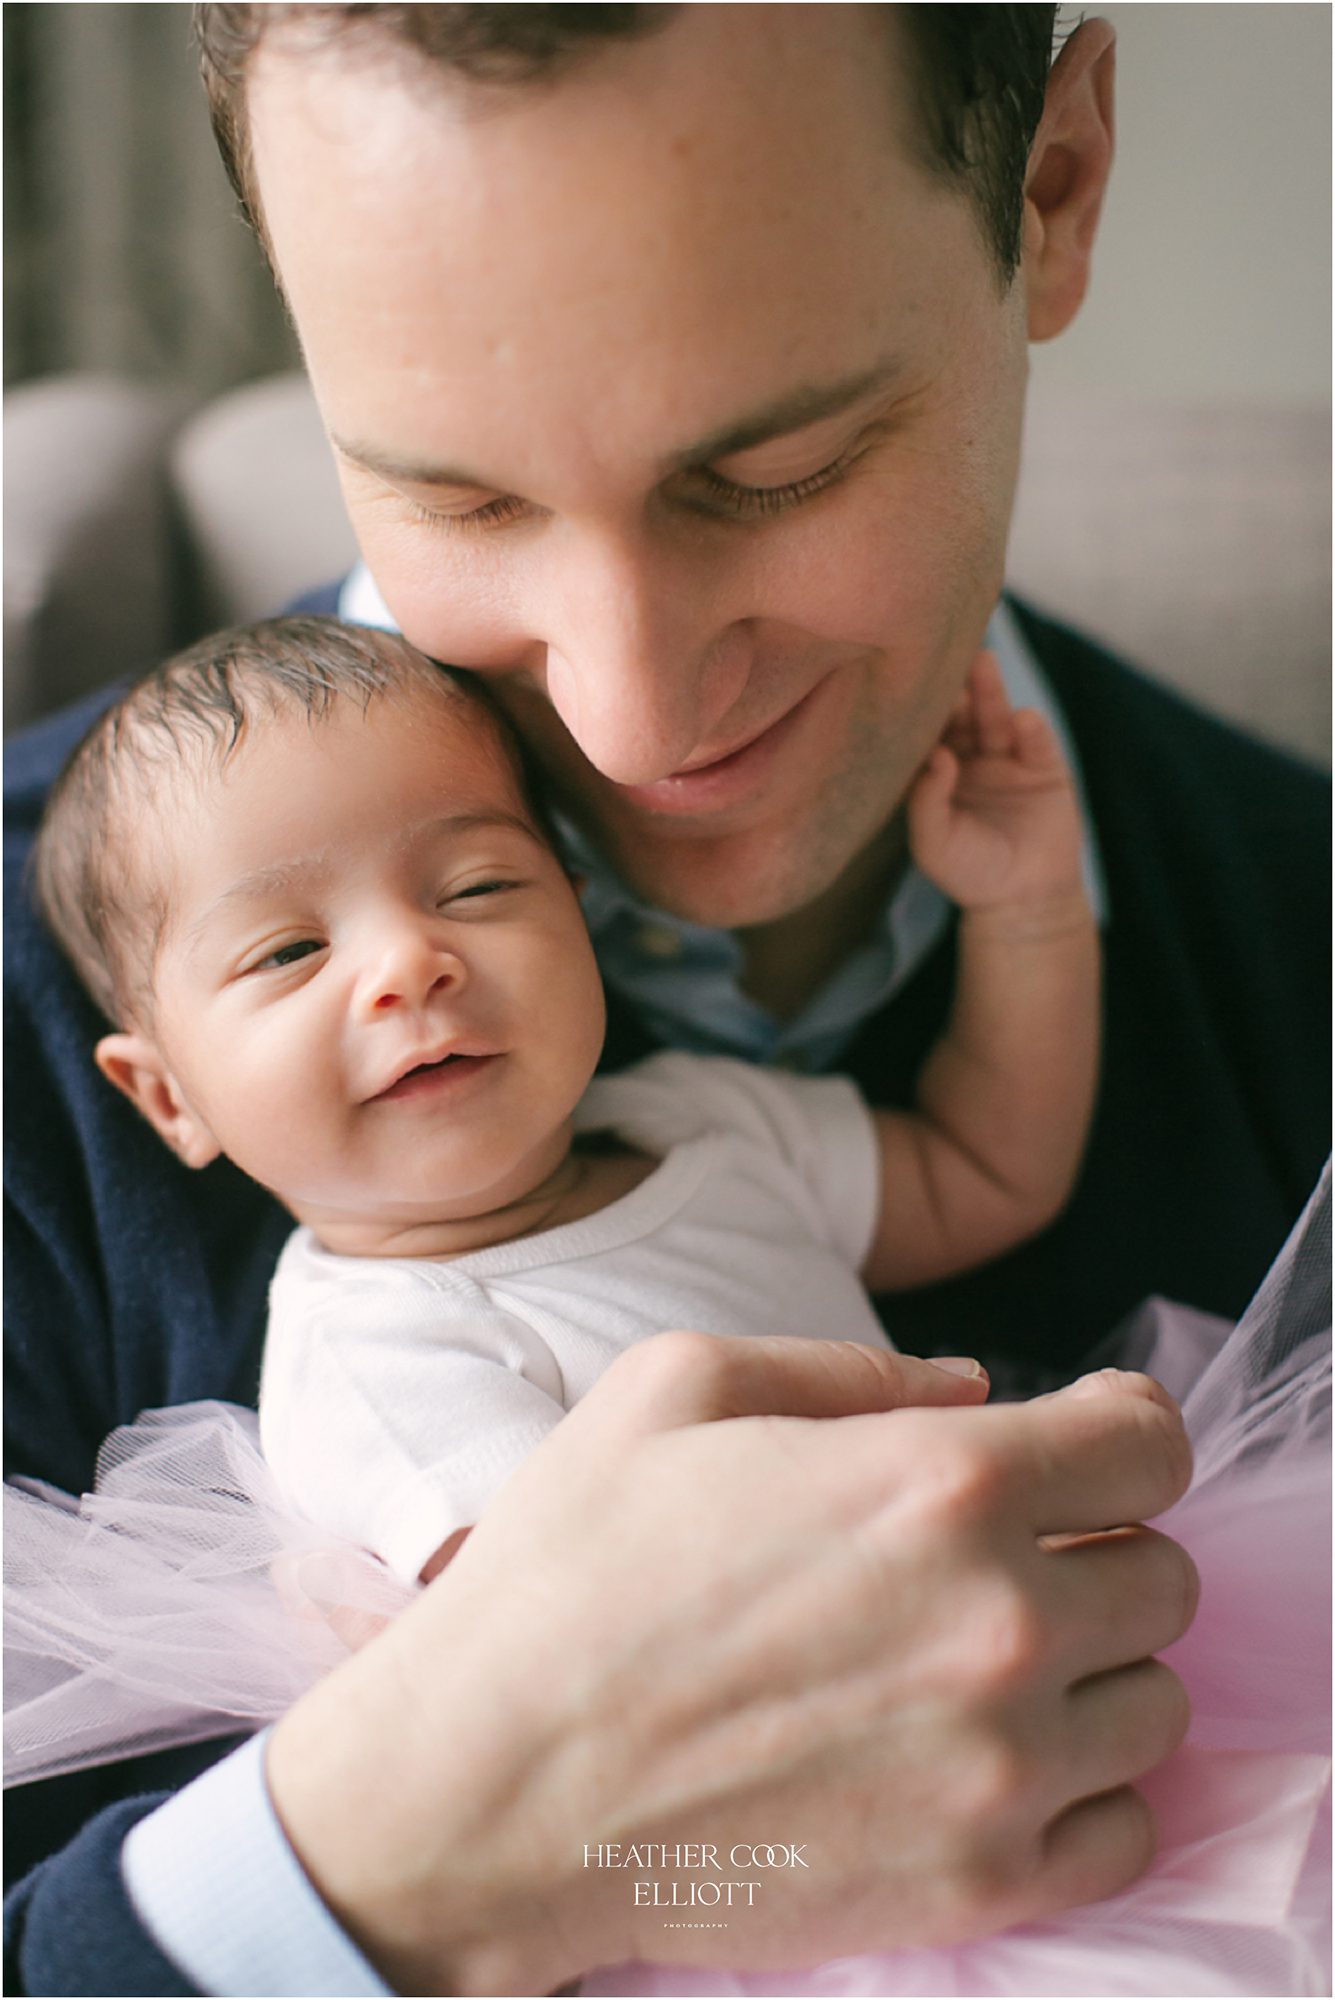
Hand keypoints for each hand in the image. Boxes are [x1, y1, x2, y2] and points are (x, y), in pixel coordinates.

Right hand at [265, 1342, 1194, 1994]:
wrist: (486, 1782)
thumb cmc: (569, 1571)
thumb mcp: (676, 1386)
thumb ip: (849, 1369)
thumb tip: (972, 1387)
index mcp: (941, 1483)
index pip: (1151, 1445)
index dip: (1122, 1428)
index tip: (1087, 1442)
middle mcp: (1002, 1624)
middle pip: (1163, 1574)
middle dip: (1096, 1545)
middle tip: (1003, 1554)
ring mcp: (999, 1769)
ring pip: (1156, 1702)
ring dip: (1092, 1669)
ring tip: (985, 1660)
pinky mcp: (978, 1884)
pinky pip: (1126, 1830)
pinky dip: (1083, 1790)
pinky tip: (990, 1756)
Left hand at [909, 651, 1086, 913]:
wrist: (1022, 900)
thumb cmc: (968, 872)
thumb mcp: (934, 844)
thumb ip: (927, 803)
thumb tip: (937, 755)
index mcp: (936, 771)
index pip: (926, 732)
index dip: (918, 710)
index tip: (905, 682)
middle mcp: (970, 756)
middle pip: (961, 715)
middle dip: (954, 688)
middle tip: (943, 656)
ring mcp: (1008, 758)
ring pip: (996, 719)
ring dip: (990, 692)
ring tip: (983, 665)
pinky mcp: (1045, 767)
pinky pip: (1038, 743)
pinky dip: (1032, 730)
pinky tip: (1023, 719)